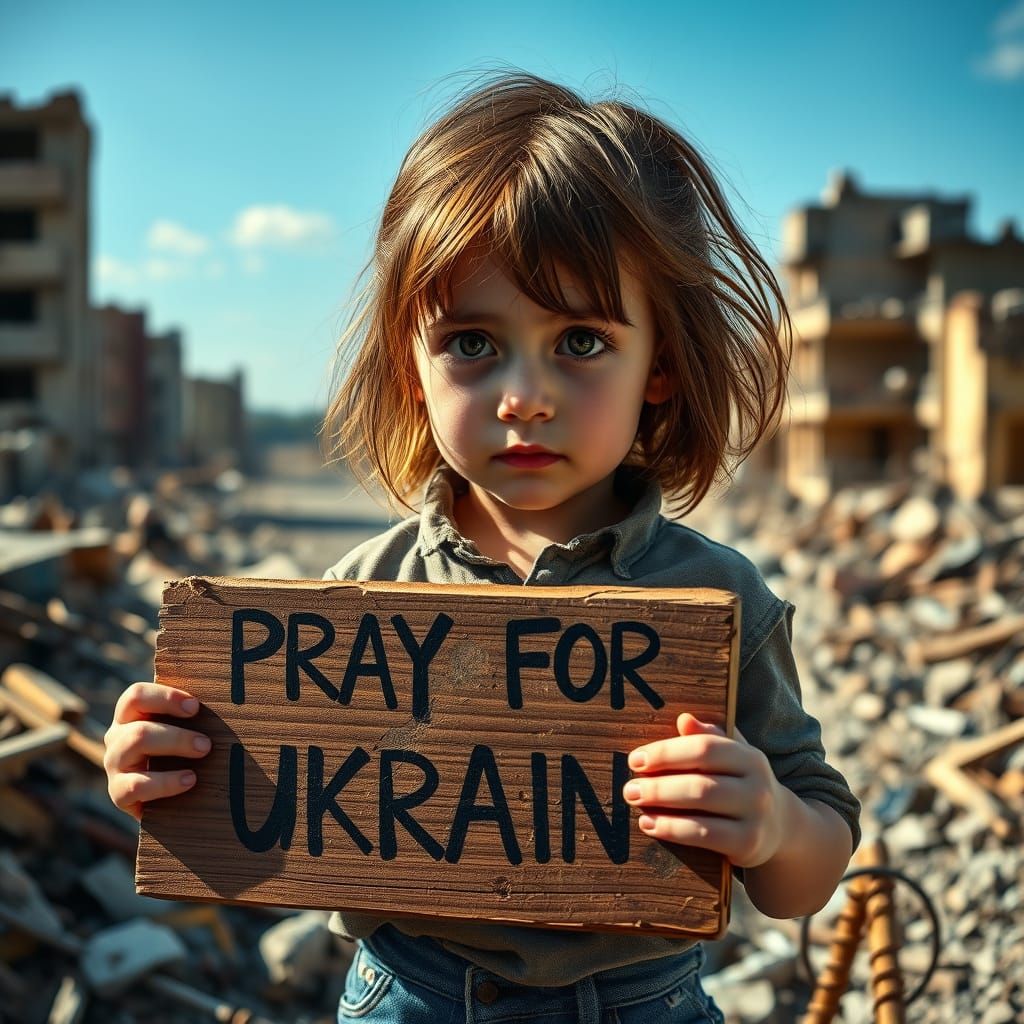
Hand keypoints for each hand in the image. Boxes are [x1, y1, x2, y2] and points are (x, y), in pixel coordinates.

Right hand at [103, 681, 211, 820]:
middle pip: (139, 728)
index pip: (136, 696)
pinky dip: (166, 782)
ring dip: (173, 748)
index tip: (195, 707)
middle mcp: (117, 737)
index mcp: (130, 714)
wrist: (167, 798)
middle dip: (177, 735)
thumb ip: (191, 712)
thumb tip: (224, 695)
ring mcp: (115, 765)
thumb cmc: (180, 751)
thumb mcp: (182, 728)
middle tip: (206, 744)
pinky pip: (136, 786)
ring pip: (135, 747)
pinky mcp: (118, 793)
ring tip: (202, 755)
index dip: (166, 697)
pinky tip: (189, 780)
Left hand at [622, 712, 784, 868]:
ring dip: (661, 804)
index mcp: (749, 756)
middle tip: (628, 788)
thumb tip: (684, 719)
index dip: (667, 753)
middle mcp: (757, 784)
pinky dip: (672, 829)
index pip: (704, 748)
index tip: (636, 760)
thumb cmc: (741, 784)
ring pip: (701, 806)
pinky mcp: (748, 844)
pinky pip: (704, 835)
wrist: (780, 827)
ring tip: (635, 802)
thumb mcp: (733, 757)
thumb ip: (709, 737)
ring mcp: (755, 815)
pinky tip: (650, 824)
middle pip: (700, 780)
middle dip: (658, 784)